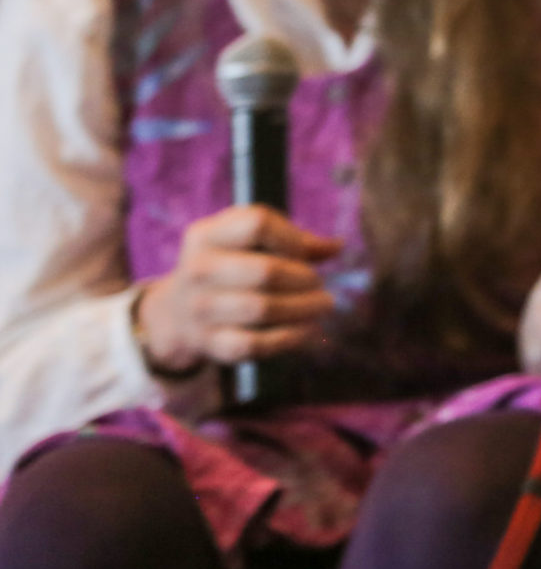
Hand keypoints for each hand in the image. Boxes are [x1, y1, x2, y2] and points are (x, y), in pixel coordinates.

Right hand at [136, 205, 344, 372]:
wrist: (177, 312)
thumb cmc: (231, 266)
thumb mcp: (249, 242)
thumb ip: (294, 240)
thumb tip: (336, 247)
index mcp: (206, 234)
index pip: (258, 224)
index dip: (292, 238)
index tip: (306, 253)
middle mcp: (197, 269)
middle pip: (265, 271)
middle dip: (303, 278)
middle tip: (319, 284)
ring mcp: (199, 309)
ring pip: (262, 309)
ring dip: (303, 308)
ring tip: (324, 304)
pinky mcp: (208, 343)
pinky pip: (253, 344)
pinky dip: (289, 338)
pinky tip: (309, 330)